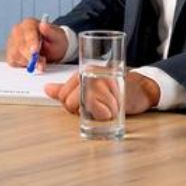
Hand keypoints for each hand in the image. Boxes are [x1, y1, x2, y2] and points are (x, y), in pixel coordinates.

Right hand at [5, 17, 67, 70]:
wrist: (52, 49)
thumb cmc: (54, 41)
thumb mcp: (57, 37)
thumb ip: (51, 32)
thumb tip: (43, 25)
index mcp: (29, 23)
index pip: (28, 32)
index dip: (31, 42)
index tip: (35, 51)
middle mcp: (17, 31)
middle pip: (20, 45)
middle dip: (31, 57)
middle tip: (41, 64)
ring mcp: (12, 42)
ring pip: (16, 55)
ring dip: (28, 62)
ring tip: (40, 61)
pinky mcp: (10, 53)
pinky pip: (13, 62)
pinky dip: (23, 65)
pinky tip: (31, 62)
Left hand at [44, 70, 160, 115]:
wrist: (137, 88)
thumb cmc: (111, 88)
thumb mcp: (87, 85)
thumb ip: (66, 88)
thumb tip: (47, 89)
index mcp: (82, 71)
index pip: (63, 93)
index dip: (68, 104)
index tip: (80, 105)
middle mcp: (91, 74)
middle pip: (70, 101)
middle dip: (77, 110)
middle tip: (91, 109)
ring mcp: (102, 84)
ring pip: (83, 105)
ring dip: (91, 113)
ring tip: (101, 108)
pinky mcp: (115, 95)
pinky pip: (100, 110)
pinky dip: (103, 114)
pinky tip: (108, 111)